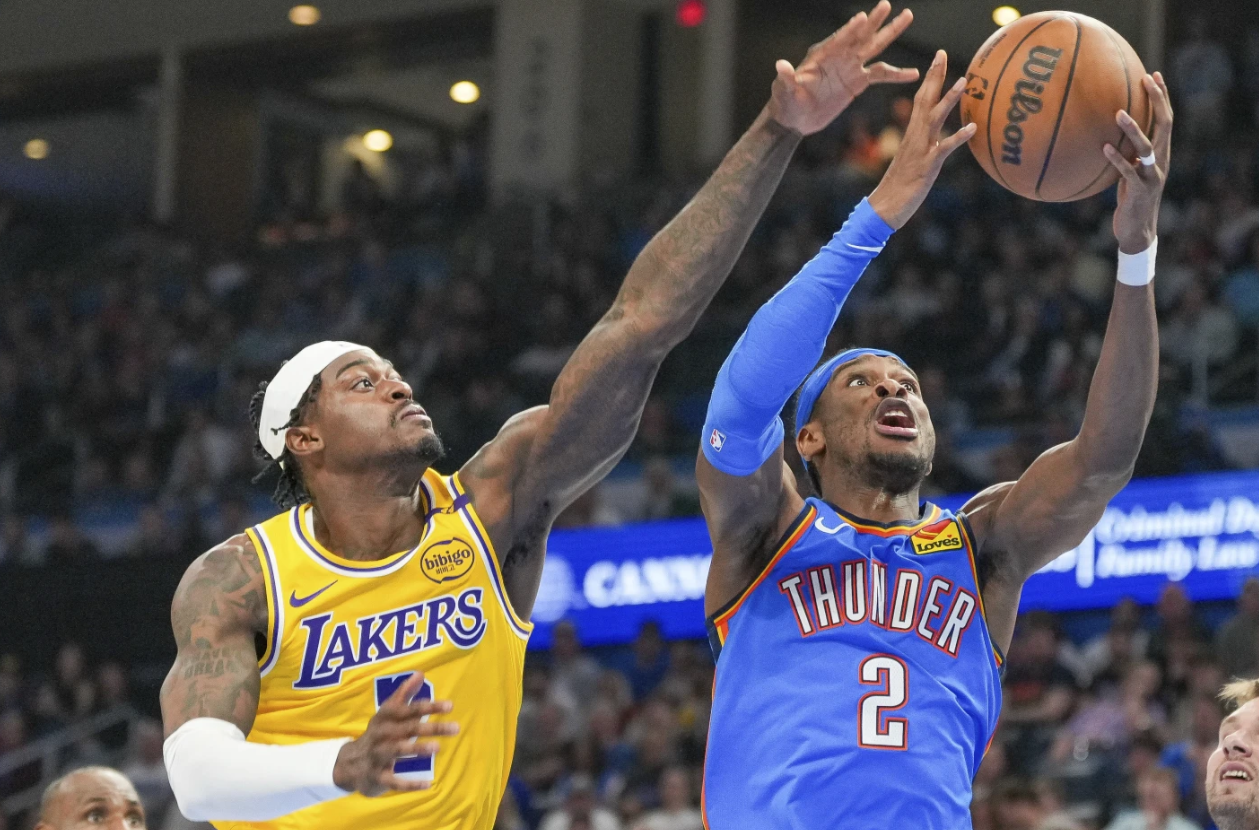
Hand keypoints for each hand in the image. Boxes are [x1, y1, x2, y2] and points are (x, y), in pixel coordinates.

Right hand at [332, 672, 457, 795]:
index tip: (450, 705)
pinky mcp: (376, 776)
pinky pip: (393, 781)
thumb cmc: (378, 734)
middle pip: (407, 729)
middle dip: (431, 728)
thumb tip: (420, 673)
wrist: (349, 763)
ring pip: (397, 751)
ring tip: (437, 748)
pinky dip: (408, 783)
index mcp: (385, 718)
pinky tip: (427, 784)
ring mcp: (377, 756)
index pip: (408, 710)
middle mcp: (381, 735)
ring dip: (416, 749)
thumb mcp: (387, 713)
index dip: (428, 707)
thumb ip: (404, 694)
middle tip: (455, 728)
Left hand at [767, 1, 918, 135]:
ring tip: (907, 15)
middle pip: (859, 36)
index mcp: (821, 56)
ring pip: (873, 48)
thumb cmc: (786, 102)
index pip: (838, 40)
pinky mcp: (858, 82)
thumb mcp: (784, 91)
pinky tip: (913, 74)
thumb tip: (781, 65)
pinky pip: (880, 75)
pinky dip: (896, 75)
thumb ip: (786, 78)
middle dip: (873, 21)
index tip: (862, 17)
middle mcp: (838, 56)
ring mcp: (850, 67)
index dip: (849, 30)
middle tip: (888, 5)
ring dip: (890, 32)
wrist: (795, 119)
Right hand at [867, 50, 975, 228]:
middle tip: (942, 54)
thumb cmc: (899, 189)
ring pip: (934, 120)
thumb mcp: (913, 162)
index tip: (939, 58)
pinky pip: (944, 149)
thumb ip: (924, 148)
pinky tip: (972, 127)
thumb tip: (936, 141)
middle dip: (934, 77)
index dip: (931, 78)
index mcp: (912, 134)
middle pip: (924, 101)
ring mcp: (920, 151)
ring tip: (963, 81)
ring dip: (948, 100)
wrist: (884, 208)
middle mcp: (915, 137)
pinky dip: (958, 137)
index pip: (921, 99)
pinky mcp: (926, 166)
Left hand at [1106, 72, 1172, 254]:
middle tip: (1145, 80)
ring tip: (1117, 113)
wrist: (1137, 229)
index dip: (1162, 97)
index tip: (1152, 74)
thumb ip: (1125, 153)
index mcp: (1161, 152)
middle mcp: (1162, 160)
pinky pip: (1129, 171)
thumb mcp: (1129, 171)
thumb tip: (1104, 134)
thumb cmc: (1130, 198)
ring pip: (1147, 146)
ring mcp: (1153, 175)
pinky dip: (1118, 159)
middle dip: (1158, 100)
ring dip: (1133, 129)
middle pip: (1165, 124)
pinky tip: (1104, 148)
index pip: (1165, 118)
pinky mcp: (1141, 190)